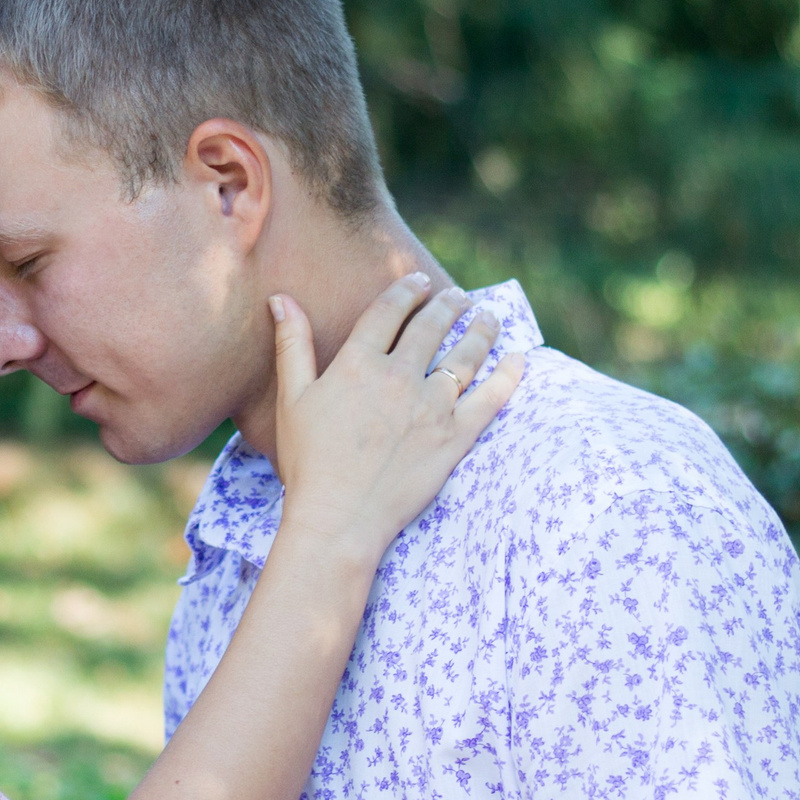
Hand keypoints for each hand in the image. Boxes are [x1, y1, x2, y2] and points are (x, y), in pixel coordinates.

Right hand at [267, 274, 521, 557]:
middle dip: (447, 304)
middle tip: (457, 296)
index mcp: (358, 363)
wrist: (340, 517)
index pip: (388, 312)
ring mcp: (433, 406)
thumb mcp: (292, 399)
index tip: (419, 282)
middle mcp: (399, 376)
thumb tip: (280, 297)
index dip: (407, 291)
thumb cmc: (309, 462)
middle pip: (431, 326)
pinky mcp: (457, 436)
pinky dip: (509, 375)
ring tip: (488, 316)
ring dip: (481, 328)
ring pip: (466, 354)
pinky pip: (492, 398)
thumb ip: (292, 344)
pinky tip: (519, 358)